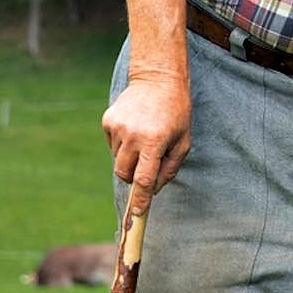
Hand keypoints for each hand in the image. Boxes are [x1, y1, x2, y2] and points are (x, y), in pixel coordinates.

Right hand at [102, 75, 190, 213]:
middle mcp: (133, 135)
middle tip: (147, 165)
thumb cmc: (176, 112)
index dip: (141, 199)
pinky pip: (113, 144)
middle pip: (125, 174)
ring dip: (130, 157)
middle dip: (134, 177)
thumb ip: (170, 168)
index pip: (144, 179)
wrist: (158, 78)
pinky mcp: (108, 120)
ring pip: (118, 159)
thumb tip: (153, 190)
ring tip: (145, 136)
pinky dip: (122, 143)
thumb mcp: (184, 140)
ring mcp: (118, 127)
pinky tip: (135, 127)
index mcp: (155, 141)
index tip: (137, 214)